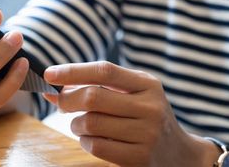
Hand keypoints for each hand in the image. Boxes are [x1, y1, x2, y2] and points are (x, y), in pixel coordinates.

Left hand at [42, 61, 206, 166]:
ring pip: (91, 123)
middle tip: (60, 103)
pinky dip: (85, 141)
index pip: (105, 70)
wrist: (179, 154)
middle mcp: (150, 107)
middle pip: (93, 97)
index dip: (73, 71)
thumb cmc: (145, 116)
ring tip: (81, 123)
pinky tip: (90, 138)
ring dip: (76, 123)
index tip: (49, 73)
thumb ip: (100, 86)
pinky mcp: (139, 158)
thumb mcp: (134, 93)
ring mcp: (146, 134)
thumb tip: (54, 88)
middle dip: (68, 99)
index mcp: (148, 84)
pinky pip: (97, 146)